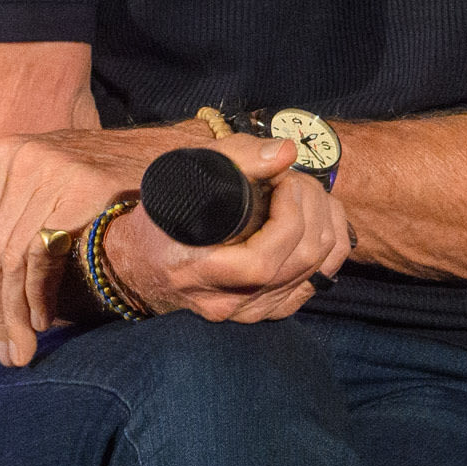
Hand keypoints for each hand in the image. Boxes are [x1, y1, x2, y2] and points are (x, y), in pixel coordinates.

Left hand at [0, 124, 208, 366]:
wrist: (188, 158)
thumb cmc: (120, 179)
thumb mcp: (50, 184)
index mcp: (10, 152)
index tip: (5, 328)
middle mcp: (23, 155)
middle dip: (2, 309)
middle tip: (12, 354)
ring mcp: (51, 168)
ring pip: (13, 257)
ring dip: (17, 311)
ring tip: (25, 347)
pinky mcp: (81, 186)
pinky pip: (41, 252)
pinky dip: (38, 292)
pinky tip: (46, 317)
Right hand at [102, 154, 346, 327]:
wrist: (138, 265)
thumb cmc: (158, 218)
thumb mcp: (180, 177)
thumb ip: (233, 159)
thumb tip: (287, 152)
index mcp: (199, 272)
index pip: (264, 259)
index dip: (289, 215)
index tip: (281, 179)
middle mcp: (229, 302)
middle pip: (301, 259)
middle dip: (311, 205)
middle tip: (293, 178)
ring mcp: (251, 312)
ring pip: (317, 269)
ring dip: (323, 220)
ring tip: (303, 192)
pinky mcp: (267, 311)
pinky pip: (318, 282)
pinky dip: (329, 246)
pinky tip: (317, 219)